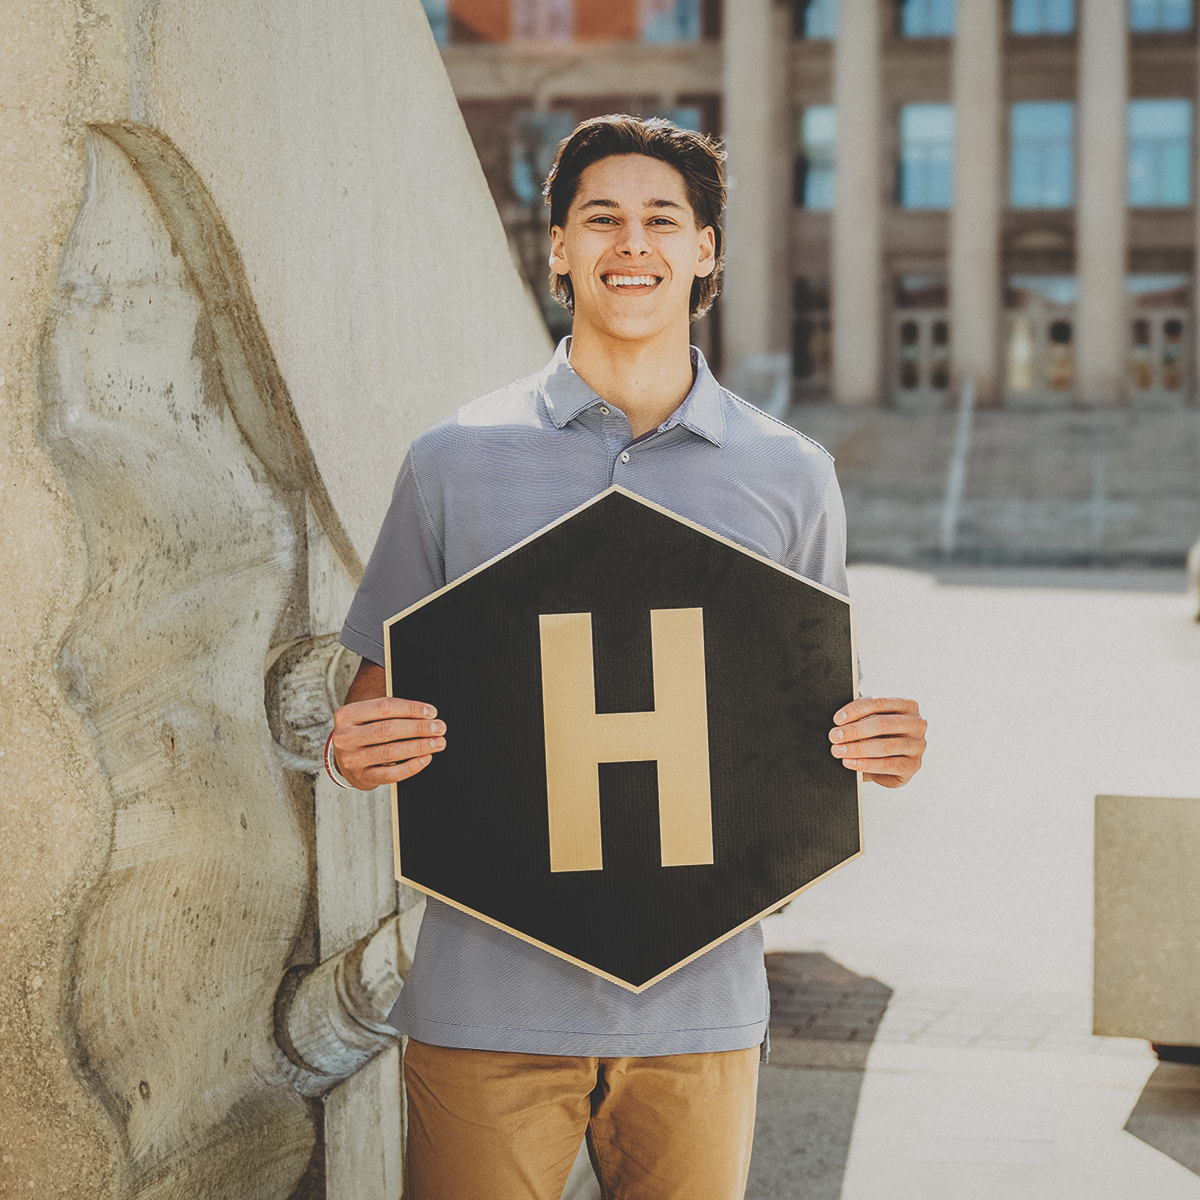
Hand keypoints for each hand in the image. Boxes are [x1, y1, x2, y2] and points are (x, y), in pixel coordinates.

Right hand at [330, 695, 446, 789]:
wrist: (345, 758)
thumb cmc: (364, 732)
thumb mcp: (369, 716)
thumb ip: (393, 713)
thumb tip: (428, 716)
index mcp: (347, 715)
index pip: (384, 707)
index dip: (411, 708)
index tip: (432, 712)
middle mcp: (345, 737)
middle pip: (388, 730)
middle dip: (418, 728)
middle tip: (439, 728)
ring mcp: (351, 759)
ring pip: (391, 752)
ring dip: (419, 746)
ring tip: (438, 743)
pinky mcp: (361, 777)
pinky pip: (391, 774)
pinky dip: (412, 766)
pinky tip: (425, 758)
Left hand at [829, 695, 925, 787]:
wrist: (887, 761)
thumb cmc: (877, 735)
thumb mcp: (871, 720)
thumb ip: (861, 714)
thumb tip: (840, 718)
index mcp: (908, 705)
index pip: (879, 702)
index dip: (856, 710)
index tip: (837, 719)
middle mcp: (917, 724)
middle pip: (882, 724)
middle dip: (854, 730)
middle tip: (834, 736)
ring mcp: (918, 745)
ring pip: (885, 746)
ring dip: (857, 749)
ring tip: (838, 750)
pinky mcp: (913, 766)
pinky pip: (887, 765)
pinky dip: (865, 764)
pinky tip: (849, 762)